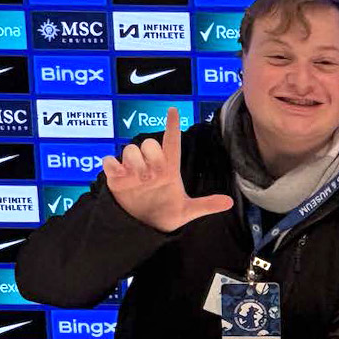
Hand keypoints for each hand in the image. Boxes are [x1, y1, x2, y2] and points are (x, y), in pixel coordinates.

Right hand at [101, 119, 233, 234]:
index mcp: (168, 168)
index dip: (172, 125)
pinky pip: (110, 161)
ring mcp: (131, 169)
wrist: (144, 228)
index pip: (171, 142)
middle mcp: (150, 165)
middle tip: (151, 176)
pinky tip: (120, 176)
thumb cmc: (166, 214)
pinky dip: (113, 165)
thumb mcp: (187, 211)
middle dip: (151, 155)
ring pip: (130, 150)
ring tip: (138, 181)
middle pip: (148, 143)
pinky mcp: (115, 177)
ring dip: (134, 163)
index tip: (173, 110)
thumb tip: (229, 202)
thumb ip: (206, 205)